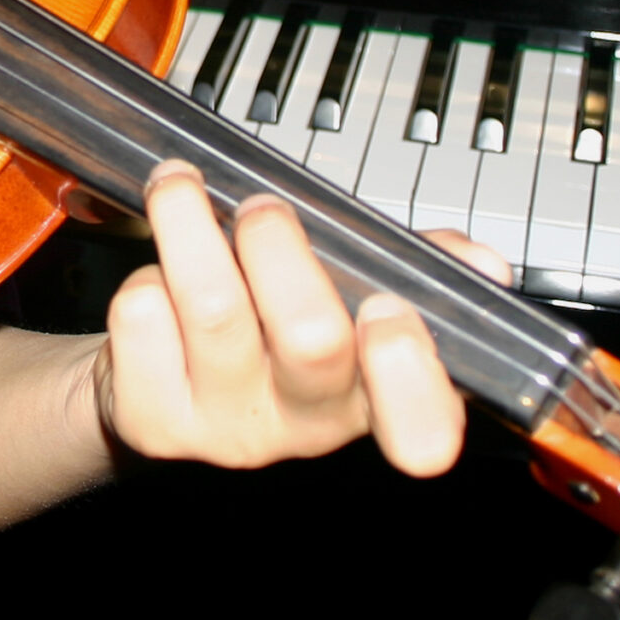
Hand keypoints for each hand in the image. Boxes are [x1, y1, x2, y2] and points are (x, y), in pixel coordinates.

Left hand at [93, 162, 512, 477]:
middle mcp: (306, 422)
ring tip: (182, 189)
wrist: (160, 387)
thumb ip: (415, 269)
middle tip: (262, 208)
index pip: (420, 423)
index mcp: (372, 394)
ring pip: (213, 308)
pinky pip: (143, 319)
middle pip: (311, 337)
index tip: (389, 313)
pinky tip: (155, 278)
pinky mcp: (153, 421)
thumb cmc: (268, 328)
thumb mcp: (348, 298)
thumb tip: (476, 260)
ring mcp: (227, 430)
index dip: (410, 371)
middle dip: (281, 246)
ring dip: (192, 226)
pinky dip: (143, 275)